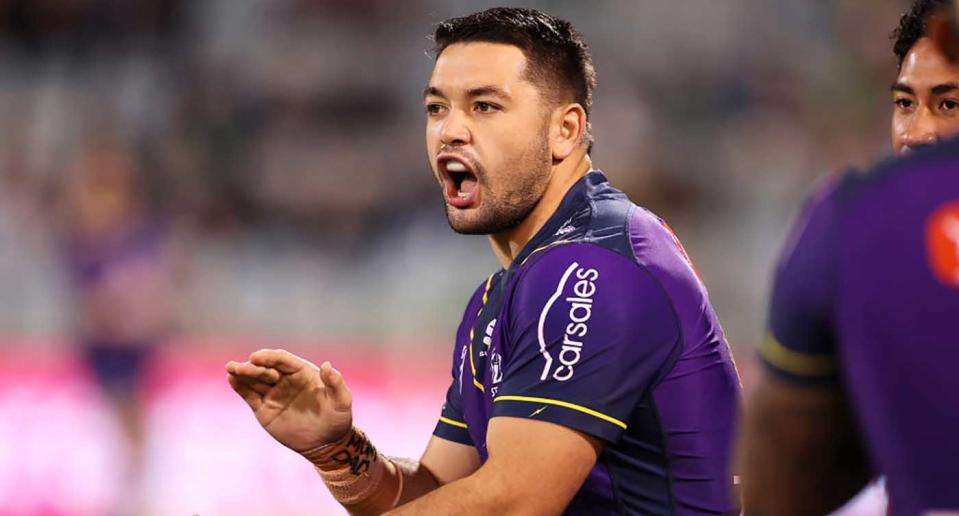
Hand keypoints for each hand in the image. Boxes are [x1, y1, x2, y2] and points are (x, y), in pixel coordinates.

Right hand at [226, 349, 352, 453]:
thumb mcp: (342, 400)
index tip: (257, 357)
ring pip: (254, 380)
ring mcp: (273, 393)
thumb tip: (327, 365)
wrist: (326, 443)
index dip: (269, 357)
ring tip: (231, 369)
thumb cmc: (337, 418)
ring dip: (242, 373)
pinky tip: (231, 379)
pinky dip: (240, 387)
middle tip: (240, 367)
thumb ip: (336, 383)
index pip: (283, 360)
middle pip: (265, 368)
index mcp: (302, 372)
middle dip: (253, 366)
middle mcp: (285, 379)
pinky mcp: (263, 409)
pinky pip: (249, 395)